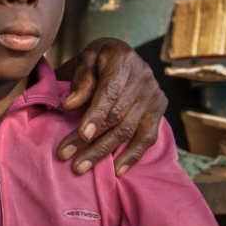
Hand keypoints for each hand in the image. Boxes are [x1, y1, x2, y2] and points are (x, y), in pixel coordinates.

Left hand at [57, 38, 166, 176]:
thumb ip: (81, 80)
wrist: (124, 54)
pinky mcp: (159, 111)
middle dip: (90, 140)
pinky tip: (117, 170)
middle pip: (117, 116)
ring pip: (128, 130)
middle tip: (66, 156)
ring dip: (104, 151)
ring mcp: (153, 97)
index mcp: (123, 62)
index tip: (82, 135)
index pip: (110, 93)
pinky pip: (148, 138)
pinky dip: (132, 155)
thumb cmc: (99, 59)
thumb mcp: (86, 58)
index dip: (96, 115)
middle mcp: (144, 80)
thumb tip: (71, 105)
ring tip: (81, 167)